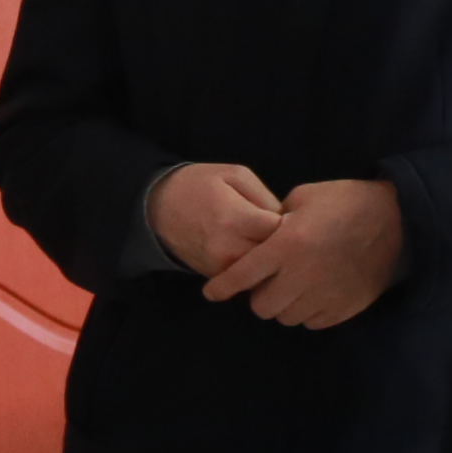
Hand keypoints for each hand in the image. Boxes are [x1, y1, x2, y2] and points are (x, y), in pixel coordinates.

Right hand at [146, 161, 286, 278]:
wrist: (158, 206)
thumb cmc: (200, 184)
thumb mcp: (236, 175)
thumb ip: (265, 197)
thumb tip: (287, 221)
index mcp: (236, 219)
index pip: (282, 232)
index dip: (293, 224)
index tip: (293, 217)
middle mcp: (228, 249)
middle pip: (275, 258)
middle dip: (285, 247)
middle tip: (288, 233)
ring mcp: (220, 268)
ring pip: (262, 273)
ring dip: (271, 261)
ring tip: (272, 243)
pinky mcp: (215, 277)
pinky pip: (246, 278)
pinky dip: (254, 269)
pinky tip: (253, 251)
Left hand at [203, 176, 406, 329]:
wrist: (397, 222)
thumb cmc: (346, 202)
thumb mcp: (304, 198)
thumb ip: (275, 220)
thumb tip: (260, 239)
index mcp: (287, 244)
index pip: (242, 275)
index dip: (222, 287)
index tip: (211, 293)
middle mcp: (302, 275)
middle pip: (261, 307)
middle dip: (259, 295)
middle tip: (269, 280)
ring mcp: (323, 295)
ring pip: (286, 317)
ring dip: (284, 305)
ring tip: (295, 285)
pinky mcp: (342, 309)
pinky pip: (311, 322)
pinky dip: (307, 311)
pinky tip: (315, 292)